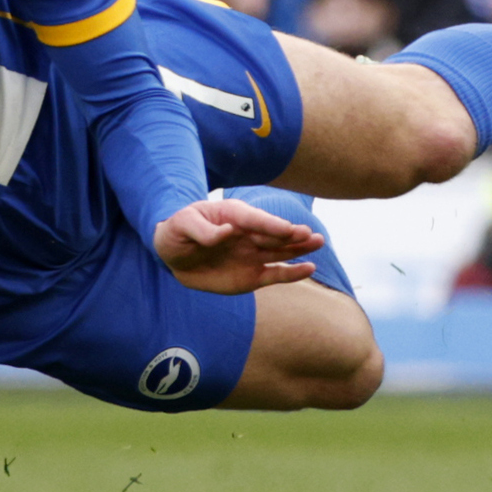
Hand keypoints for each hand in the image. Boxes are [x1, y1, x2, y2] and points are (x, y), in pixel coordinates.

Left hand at [152, 196, 322, 293]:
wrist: (173, 256)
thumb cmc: (177, 232)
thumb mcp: (182, 225)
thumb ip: (203, 230)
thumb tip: (227, 231)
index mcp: (233, 215)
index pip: (254, 219)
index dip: (270, 224)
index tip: (287, 229)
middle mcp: (248, 234)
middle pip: (274, 234)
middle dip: (292, 234)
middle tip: (310, 235)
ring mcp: (253, 255)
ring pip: (281, 251)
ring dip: (299, 249)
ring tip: (318, 243)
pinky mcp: (252, 275)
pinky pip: (275, 274)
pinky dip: (291, 273)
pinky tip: (308, 269)